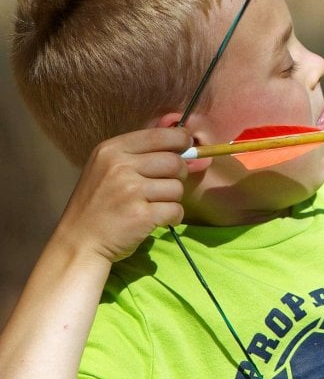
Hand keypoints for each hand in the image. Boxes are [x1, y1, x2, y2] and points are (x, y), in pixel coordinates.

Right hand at [54, 127, 191, 262]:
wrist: (78, 243)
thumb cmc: (98, 205)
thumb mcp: (108, 168)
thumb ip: (142, 153)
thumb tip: (189, 142)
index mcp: (112, 150)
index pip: (161, 135)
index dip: (181, 140)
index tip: (186, 148)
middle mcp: (120, 166)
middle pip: (175, 162)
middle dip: (178, 175)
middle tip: (164, 186)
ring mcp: (130, 191)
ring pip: (177, 187)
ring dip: (172, 199)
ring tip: (152, 206)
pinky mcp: (141, 215)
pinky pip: (176, 210)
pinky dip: (172, 217)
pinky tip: (156, 220)